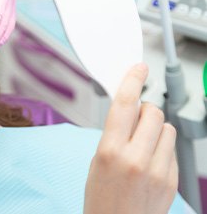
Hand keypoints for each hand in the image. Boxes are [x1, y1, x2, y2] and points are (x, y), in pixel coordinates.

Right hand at [84, 63, 177, 213]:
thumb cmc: (101, 200)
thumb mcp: (96, 162)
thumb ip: (113, 135)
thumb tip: (129, 111)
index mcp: (110, 151)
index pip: (125, 104)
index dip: (132, 80)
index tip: (138, 69)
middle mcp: (136, 159)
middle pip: (152, 112)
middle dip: (145, 109)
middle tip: (136, 118)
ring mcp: (158, 170)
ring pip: (167, 128)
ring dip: (155, 129)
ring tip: (143, 144)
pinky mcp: (171, 180)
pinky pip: (172, 149)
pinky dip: (162, 148)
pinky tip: (150, 161)